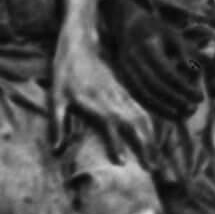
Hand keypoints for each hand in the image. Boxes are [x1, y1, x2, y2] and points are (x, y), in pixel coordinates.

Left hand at [52, 28, 149, 152]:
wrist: (82, 44)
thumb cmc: (66, 72)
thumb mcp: (56, 96)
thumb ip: (58, 123)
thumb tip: (56, 150)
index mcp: (97, 103)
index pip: (110, 128)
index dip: (116, 145)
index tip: (122, 163)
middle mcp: (114, 101)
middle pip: (135, 126)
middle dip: (145, 147)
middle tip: (153, 169)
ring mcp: (124, 95)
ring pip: (144, 119)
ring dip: (153, 139)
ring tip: (159, 160)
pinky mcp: (128, 91)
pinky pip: (145, 110)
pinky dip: (153, 126)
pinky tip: (156, 138)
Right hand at [103, 0, 202, 122]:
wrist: (126, 24)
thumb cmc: (157, 30)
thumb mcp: (174, 35)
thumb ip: (186, 52)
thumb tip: (195, 72)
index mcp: (147, 45)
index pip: (166, 72)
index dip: (183, 87)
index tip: (201, 96)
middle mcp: (132, 58)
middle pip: (154, 86)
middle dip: (175, 100)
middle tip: (193, 109)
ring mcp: (124, 69)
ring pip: (143, 95)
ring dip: (163, 109)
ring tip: (183, 117)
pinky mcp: (122, 78)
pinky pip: (137, 97)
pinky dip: (153, 108)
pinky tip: (170, 115)